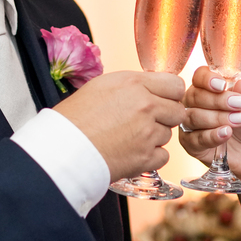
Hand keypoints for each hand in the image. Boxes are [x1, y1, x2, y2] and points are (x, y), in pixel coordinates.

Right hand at [53, 70, 186, 181]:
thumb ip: (135, 84)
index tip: (162, 99)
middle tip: (145, 121)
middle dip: (165, 116)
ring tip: (129, 137)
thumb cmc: (76, 117)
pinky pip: (163, 155)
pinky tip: (132, 151)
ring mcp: (147, 133)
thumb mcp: (103, 85)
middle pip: (177, 110)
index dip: (170, 94)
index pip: (176, 85)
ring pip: (168, 134)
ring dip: (155, 136)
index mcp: (135, 84)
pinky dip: (151, 156)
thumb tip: (154, 85)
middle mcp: (146, 106)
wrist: (63, 149)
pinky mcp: (145, 157)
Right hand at [178, 66, 240, 179]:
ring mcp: (191, 124)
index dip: (207, 79)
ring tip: (238, 120)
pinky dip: (212, 135)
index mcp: (208, 88)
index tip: (222, 85)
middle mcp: (195, 104)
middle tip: (238, 105)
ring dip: (217, 118)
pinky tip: (226, 133)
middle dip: (217, 100)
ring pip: (193, 117)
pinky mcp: (191, 145)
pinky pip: (195, 139)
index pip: (199, 76)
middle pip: (195, 96)